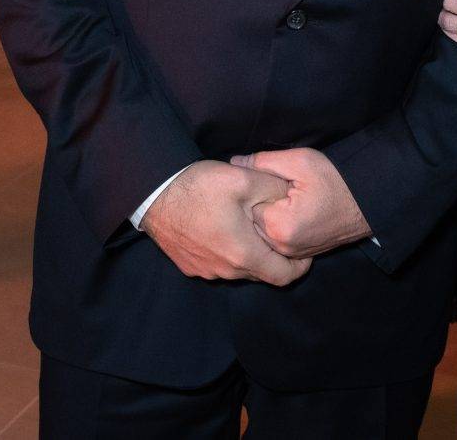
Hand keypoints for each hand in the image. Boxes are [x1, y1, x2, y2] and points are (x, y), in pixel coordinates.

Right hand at [140, 161, 310, 285]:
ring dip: (248, 253)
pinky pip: (218, 265)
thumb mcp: (245, 180)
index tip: (302, 250)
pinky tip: (222, 228)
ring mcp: (206, 271)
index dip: (299, 265)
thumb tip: (293, 198)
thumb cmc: (200, 187)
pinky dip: (228, 252)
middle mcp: (226, 270)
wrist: (153, 193)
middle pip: (261, 272)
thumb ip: (275, 191)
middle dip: (273, 255)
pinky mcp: (190, 266)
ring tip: (247, 225)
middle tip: (275, 230)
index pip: (284, 276)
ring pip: (239, 269)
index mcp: (244, 254)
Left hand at [231, 148, 371, 257]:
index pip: (246, 205)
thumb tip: (234, 162)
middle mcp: (282, 246)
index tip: (271, 181)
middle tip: (278, 190)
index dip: (255, 189)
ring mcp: (291, 255)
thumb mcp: (299, 161)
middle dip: (258, 205)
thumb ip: (263, 162)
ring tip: (283, 200)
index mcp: (278, 225)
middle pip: (250, 222)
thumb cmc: (335, 180)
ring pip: (260, 233)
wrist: (365, 203)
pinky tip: (288, 213)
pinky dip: (275, 229)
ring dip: (266, 217)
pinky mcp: (298, 256)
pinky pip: (273, 243)